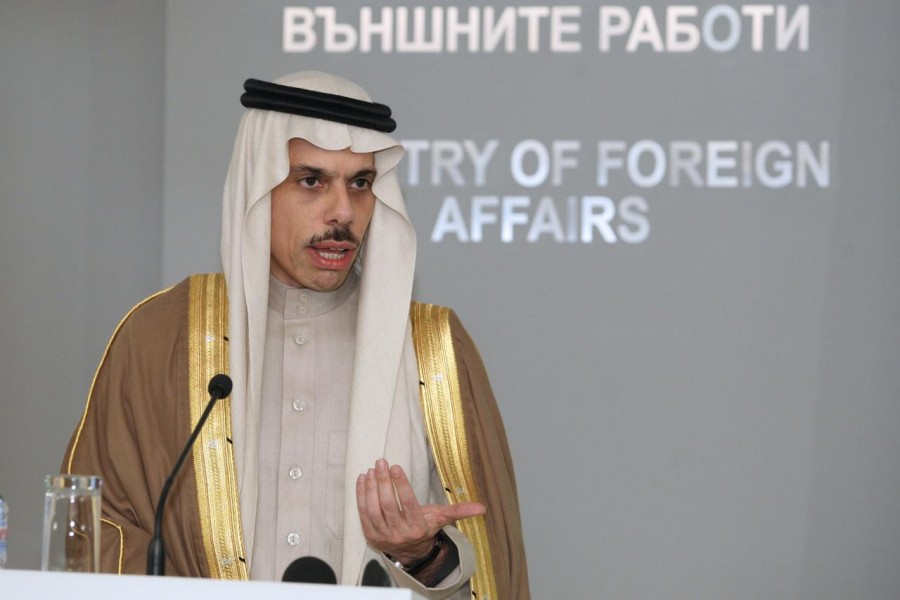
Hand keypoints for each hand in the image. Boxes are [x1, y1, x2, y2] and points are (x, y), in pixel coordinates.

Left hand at [356, 458, 484, 563]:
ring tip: (373, 469)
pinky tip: (363, 479)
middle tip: (381, 463)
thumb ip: (459, 511)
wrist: (410, 552)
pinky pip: (362, 513)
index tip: (394, 467)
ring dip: (371, 487)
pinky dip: (361, 495)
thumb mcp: (441, 518)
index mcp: (417, 528)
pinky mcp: (370, 535)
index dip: (400, 485)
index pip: (408, 504)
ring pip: (373, 509)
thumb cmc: (425, 527)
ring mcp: (383, 536)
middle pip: (388, 505)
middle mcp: (399, 534)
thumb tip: (483, 508)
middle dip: (383, 482)